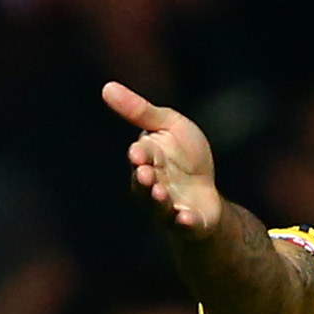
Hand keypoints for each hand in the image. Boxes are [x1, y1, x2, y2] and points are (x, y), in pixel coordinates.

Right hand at [106, 81, 223, 232]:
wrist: (206, 190)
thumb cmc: (184, 155)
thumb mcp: (168, 125)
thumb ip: (140, 111)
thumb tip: (107, 87)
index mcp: (150, 160)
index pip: (142, 156)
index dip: (140, 155)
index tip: (137, 153)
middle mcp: (155, 185)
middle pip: (145, 185)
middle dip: (145, 180)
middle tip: (146, 175)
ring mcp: (171, 206)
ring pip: (160, 207)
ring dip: (158, 201)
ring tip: (161, 194)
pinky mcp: (190, 223)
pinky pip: (186, 226)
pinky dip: (185, 223)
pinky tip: (185, 218)